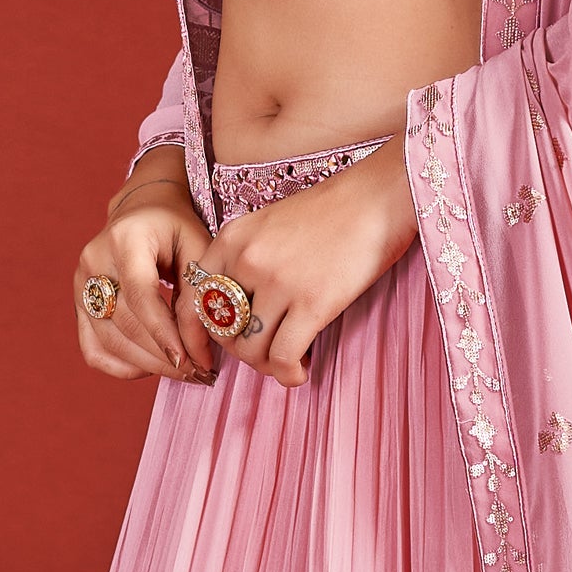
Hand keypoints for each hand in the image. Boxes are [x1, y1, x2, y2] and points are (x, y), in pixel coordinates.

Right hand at [75, 154, 217, 383]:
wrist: (141, 210)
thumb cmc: (175, 229)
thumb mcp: (197, 246)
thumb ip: (197, 292)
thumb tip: (197, 347)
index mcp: (126, 238)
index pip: (140, 295)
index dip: (164, 333)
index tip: (191, 361)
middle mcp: (95, 260)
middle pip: (125, 323)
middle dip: (163, 355)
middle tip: (199, 374)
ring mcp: (81, 283)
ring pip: (109, 341)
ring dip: (148, 365)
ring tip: (183, 372)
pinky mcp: (79, 303)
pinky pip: (93, 348)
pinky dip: (121, 366)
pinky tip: (150, 366)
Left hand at [208, 139, 418, 387]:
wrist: (378, 197)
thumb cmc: (332, 213)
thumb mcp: (270, 225)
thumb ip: (247, 260)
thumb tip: (239, 314)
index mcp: (232, 238)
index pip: (192, 297)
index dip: (197, 334)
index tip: (213, 351)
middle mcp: (247, 259)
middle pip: (222, 329)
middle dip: (241, 352)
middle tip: (263, 354)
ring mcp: (278, 281)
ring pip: (251, 348)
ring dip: (266, 366)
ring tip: (286, 362)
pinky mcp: (312, 302)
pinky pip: (282, 356)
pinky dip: (287, 374)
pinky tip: (299, 373)